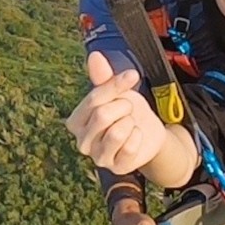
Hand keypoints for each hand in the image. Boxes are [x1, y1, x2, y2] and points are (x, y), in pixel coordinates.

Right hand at [65, 52, 166, 174]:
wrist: (148, 134)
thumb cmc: (126, 112)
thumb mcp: (116, 93)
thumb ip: (103, 78)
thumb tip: (94, 56)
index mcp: (75, 122)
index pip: (93, 100)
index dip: (115, 86)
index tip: (132, 75)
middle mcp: (82, 142)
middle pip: (103, 115)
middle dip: (123, 106)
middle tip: (129, 109)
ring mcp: (98, 158)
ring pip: (116, 132)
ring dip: (131, 122)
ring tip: (131, 123)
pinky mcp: (117, 168)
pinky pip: (130, 146)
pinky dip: (139, 137)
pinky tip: (136, 136)